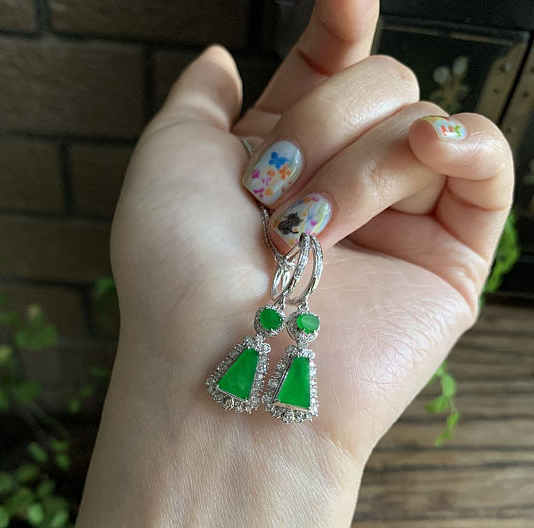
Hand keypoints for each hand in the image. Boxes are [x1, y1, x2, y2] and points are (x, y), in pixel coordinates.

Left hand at [110, 0, 511, 462]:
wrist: (225, 364)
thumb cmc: (181, 270)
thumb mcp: (168, 161)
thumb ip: (199, 100)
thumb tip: (224, 58)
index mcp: (284, 160)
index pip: (332, 70)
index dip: (340, 29)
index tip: (342, 2)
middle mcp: (343, 186)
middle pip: (378, 86)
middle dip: (322, 125)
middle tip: (277, 196)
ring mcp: (398, 222)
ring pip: (418, 123)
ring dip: (358, 167)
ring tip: (313, 235)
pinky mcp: (449, 259)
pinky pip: (486, 166)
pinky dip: (467, 142)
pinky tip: (433, 148)